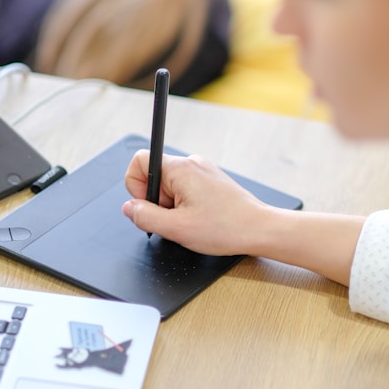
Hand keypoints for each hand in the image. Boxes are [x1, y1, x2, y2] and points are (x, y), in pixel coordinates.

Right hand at [122, 150, 267, 255]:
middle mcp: (192, 163)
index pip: (140, 160)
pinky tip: (199, 218)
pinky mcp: (210, 180)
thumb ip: (145, 216)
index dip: (136, 185)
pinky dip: (184, 204)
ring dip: (171, 204)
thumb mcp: (176, 228)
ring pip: (169, 184)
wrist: (259, 229)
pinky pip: (184, 188)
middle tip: (174, 220)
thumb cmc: (226, 227)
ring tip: (191, 221)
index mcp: (181, 168)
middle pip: (155, 175)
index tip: (147, 206)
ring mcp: (202, 170)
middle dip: (157, 200)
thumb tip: (129, 208)